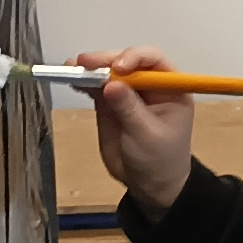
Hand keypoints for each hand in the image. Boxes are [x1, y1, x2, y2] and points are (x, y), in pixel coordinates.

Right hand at [85, 45, 193, 212]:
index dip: (134, 57)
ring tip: (71, 68)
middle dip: (106, 61)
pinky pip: (96, 86)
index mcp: (170, 88)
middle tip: (85, 64)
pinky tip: (73, 80)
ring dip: (91, 68)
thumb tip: (111, 84)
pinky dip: (84, 82)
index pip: (153, 60)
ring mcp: (129, 93)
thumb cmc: (159, 161)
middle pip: (127, 61)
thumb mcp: (147, 135)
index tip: (117, 68)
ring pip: (109, 71)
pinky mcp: (111, 103)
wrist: (149, 185)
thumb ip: (128, 109)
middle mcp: (150, 85)